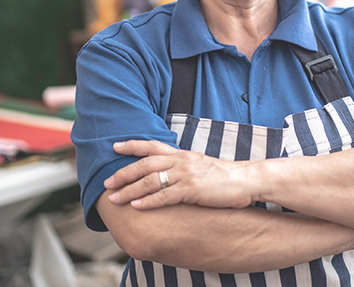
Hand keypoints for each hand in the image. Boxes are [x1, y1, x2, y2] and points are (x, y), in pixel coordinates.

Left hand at [104, 140, 254, 209]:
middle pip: (145, 164)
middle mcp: (182, 161)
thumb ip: (183, 166)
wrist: (247, 180)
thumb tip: (167, 172)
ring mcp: (187, 175)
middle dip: (123, 173)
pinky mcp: (192, 190)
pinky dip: (148, 202)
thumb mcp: (201, 165)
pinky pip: (165, 196)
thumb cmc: (225, 176)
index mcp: (183, 154)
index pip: (152, 146)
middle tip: (107, 182)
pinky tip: (137, 207)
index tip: (115, 146)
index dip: (132, 146)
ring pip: (150, 181)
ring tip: (115, 198)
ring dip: (130, 190)